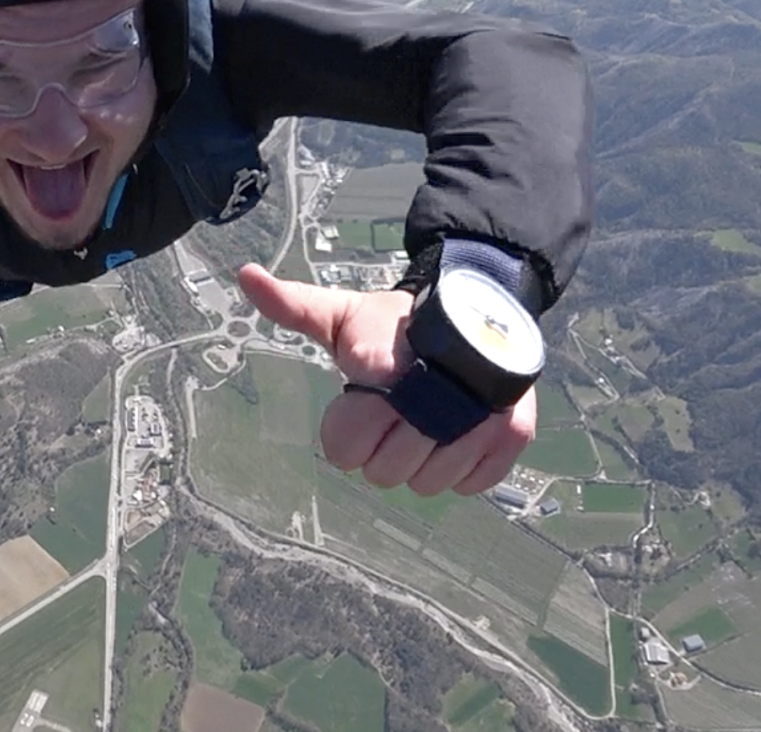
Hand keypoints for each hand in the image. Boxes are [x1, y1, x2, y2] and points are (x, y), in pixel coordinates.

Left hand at [239, 264, 535, 495]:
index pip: (343, 445)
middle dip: (381, 447)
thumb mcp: (341, 312)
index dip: (346, 425)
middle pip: (382, 474)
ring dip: (420, 460)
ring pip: (426, 486)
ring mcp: (480, 417)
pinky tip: (455, 431)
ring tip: (424, 418)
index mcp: (384, 367)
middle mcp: (435, 395)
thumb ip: (293, 305)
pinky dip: (460, 468)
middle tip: (392, 412)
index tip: (358, 397)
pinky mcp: (514, 434)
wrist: (476, 306)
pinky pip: (469, 485)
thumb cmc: (394, 322)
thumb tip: (245, 275)